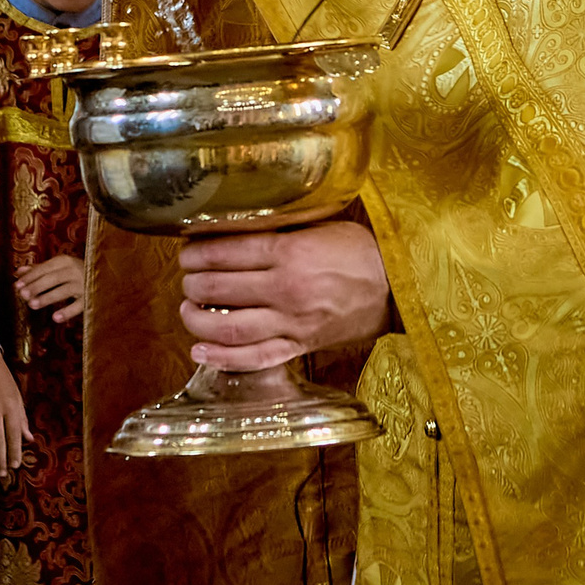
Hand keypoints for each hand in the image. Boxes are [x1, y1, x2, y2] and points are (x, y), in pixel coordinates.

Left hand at [17, 254, 86, 324]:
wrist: (105, 278)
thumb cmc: (76, 272)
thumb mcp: (59, 267)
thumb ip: (39, 269)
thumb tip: (18, 272)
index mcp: (65, 261)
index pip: (44, 268)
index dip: (30, 276)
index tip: (17, 285)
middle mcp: (74, 270)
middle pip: (52, 278)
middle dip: (36, 286)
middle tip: (22, 295)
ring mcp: (83, 284)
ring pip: (63, 291)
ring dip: (47, 297)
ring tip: (32, 305)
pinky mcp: (90, 298)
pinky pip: (78, 306)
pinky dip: (68, 311)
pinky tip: (55, 318)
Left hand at [179, 221, 391, 371]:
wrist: (399, 290)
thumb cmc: (360, 252)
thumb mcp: (320, 226)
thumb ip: (278, 229)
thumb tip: (232, 227)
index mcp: (291, 251)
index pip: (227, 252)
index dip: (197, 252)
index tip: (186, 251)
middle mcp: (286, 289)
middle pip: (221, 287)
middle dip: (192, 282)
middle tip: (185, 277)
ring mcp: (292, 323)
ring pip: (231, 326)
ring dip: (198, 319)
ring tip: (186, 309)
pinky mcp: (300, 347)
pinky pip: (256, 358)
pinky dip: (223, 357)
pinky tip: (200, 350)